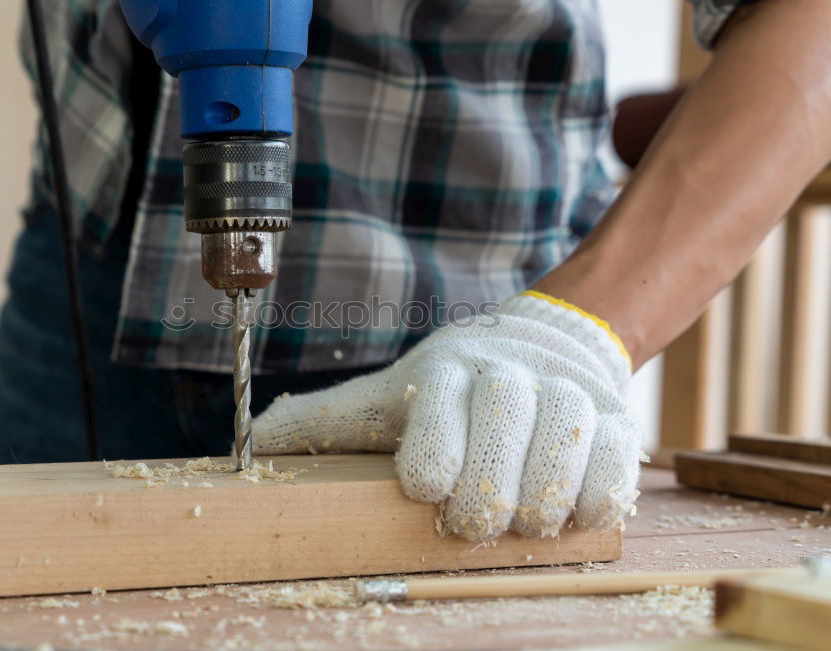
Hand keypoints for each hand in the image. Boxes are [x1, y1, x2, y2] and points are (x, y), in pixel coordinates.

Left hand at [253, 292, 643, 541]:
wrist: (542, 344)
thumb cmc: (450, 389)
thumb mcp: (386, 399)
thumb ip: (327, 421)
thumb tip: (252, 443)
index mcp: (445, 369)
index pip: (440, 411)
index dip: (434, 459)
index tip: (425, 491)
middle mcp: (508, 372)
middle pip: (507, 427)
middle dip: (486, 493)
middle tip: (471, 523)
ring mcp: (566, 391)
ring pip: (565, 445)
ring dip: (539, 501)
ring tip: (519, 522)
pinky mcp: (613, 416)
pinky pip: (615, 461)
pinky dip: (591, 498)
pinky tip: (565, 512)